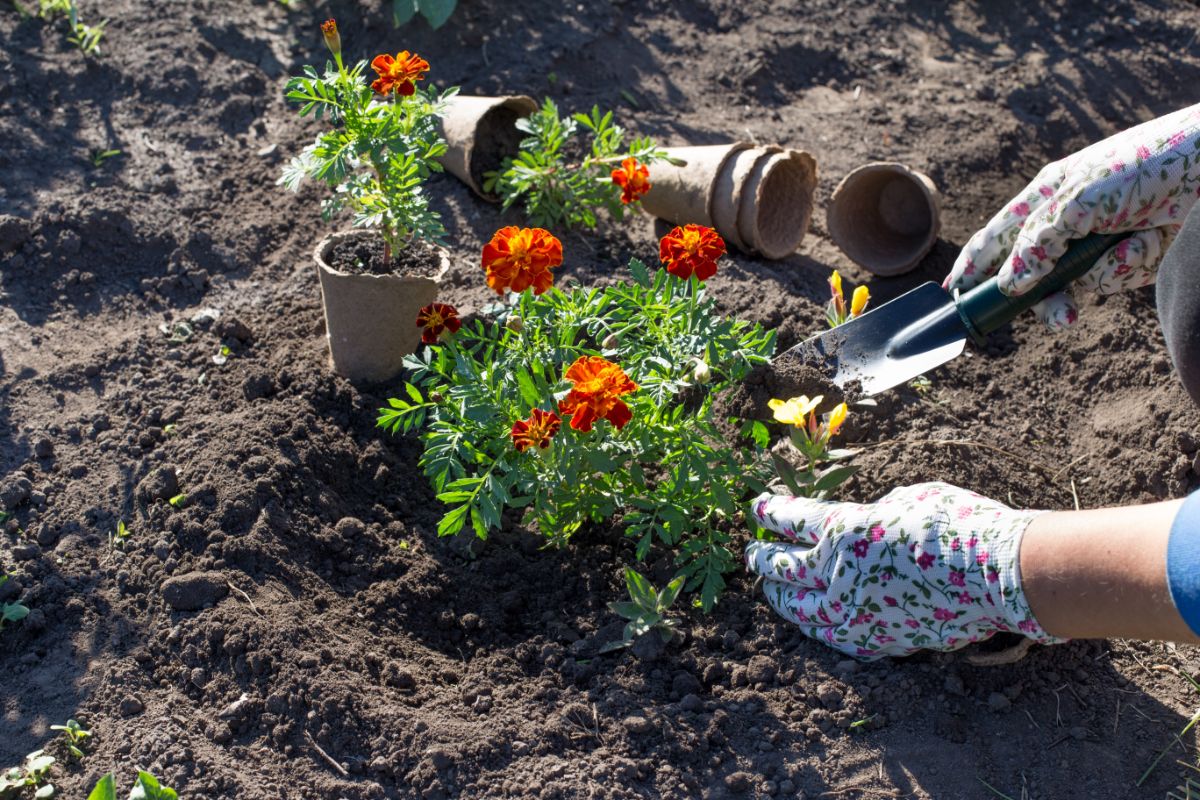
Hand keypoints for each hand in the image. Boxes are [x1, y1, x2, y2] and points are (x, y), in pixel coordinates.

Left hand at [745, 483, 1064, 659]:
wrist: (1001, 575)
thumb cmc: (959, 525)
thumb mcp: (907, 498)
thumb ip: (872, 513)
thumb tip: (861, 525)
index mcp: (844, 531)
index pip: (791, 521)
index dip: (770, 513)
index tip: (757, 509)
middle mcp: (839, 575)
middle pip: (783, 567)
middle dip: (762, 557)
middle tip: (752, 551)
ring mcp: (855, 612)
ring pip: (799, 608)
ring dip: (779, 595)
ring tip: (769, 589)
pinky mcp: (877, 640)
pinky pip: (833, 635)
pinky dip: (816, 625)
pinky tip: (810, 620)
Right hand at [945, 103, 1199, 329]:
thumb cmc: (1144, 166)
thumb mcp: (1079, 201)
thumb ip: (1037, 243)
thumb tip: (1009, 283)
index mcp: (1045, 195)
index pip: (995, 237)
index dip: (973, 265)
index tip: (953, 294)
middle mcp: (1066, 220)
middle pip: (1033, 275)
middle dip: (1050, 297)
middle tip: (1062, 317)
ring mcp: (1098, 239)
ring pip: (1078, 282)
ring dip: (1105, 272)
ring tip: (1132, 250)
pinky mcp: (1129, 252)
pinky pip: (1115, 277)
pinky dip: (1134, 263)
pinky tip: (1154, 237)